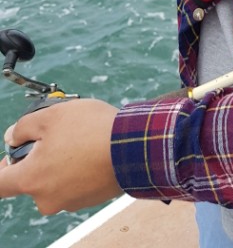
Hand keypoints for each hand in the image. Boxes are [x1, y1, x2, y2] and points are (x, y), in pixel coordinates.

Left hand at [0, 99, 121, 214]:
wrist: (134, 147)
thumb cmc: (91, 130)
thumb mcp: (51, 115)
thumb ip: (23, 126)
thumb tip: (12, 137)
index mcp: (31, 179)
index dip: (1, 168)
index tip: (11, 154)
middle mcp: (46, 198)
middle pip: (31, 179)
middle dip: (40, 157)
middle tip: (57, 134)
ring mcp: (69, 202)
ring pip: (55, 180)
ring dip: (62, 162)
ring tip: (81, 139)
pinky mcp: (89, 200)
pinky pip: (75, 183)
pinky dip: (80, 169)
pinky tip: (93, 150)